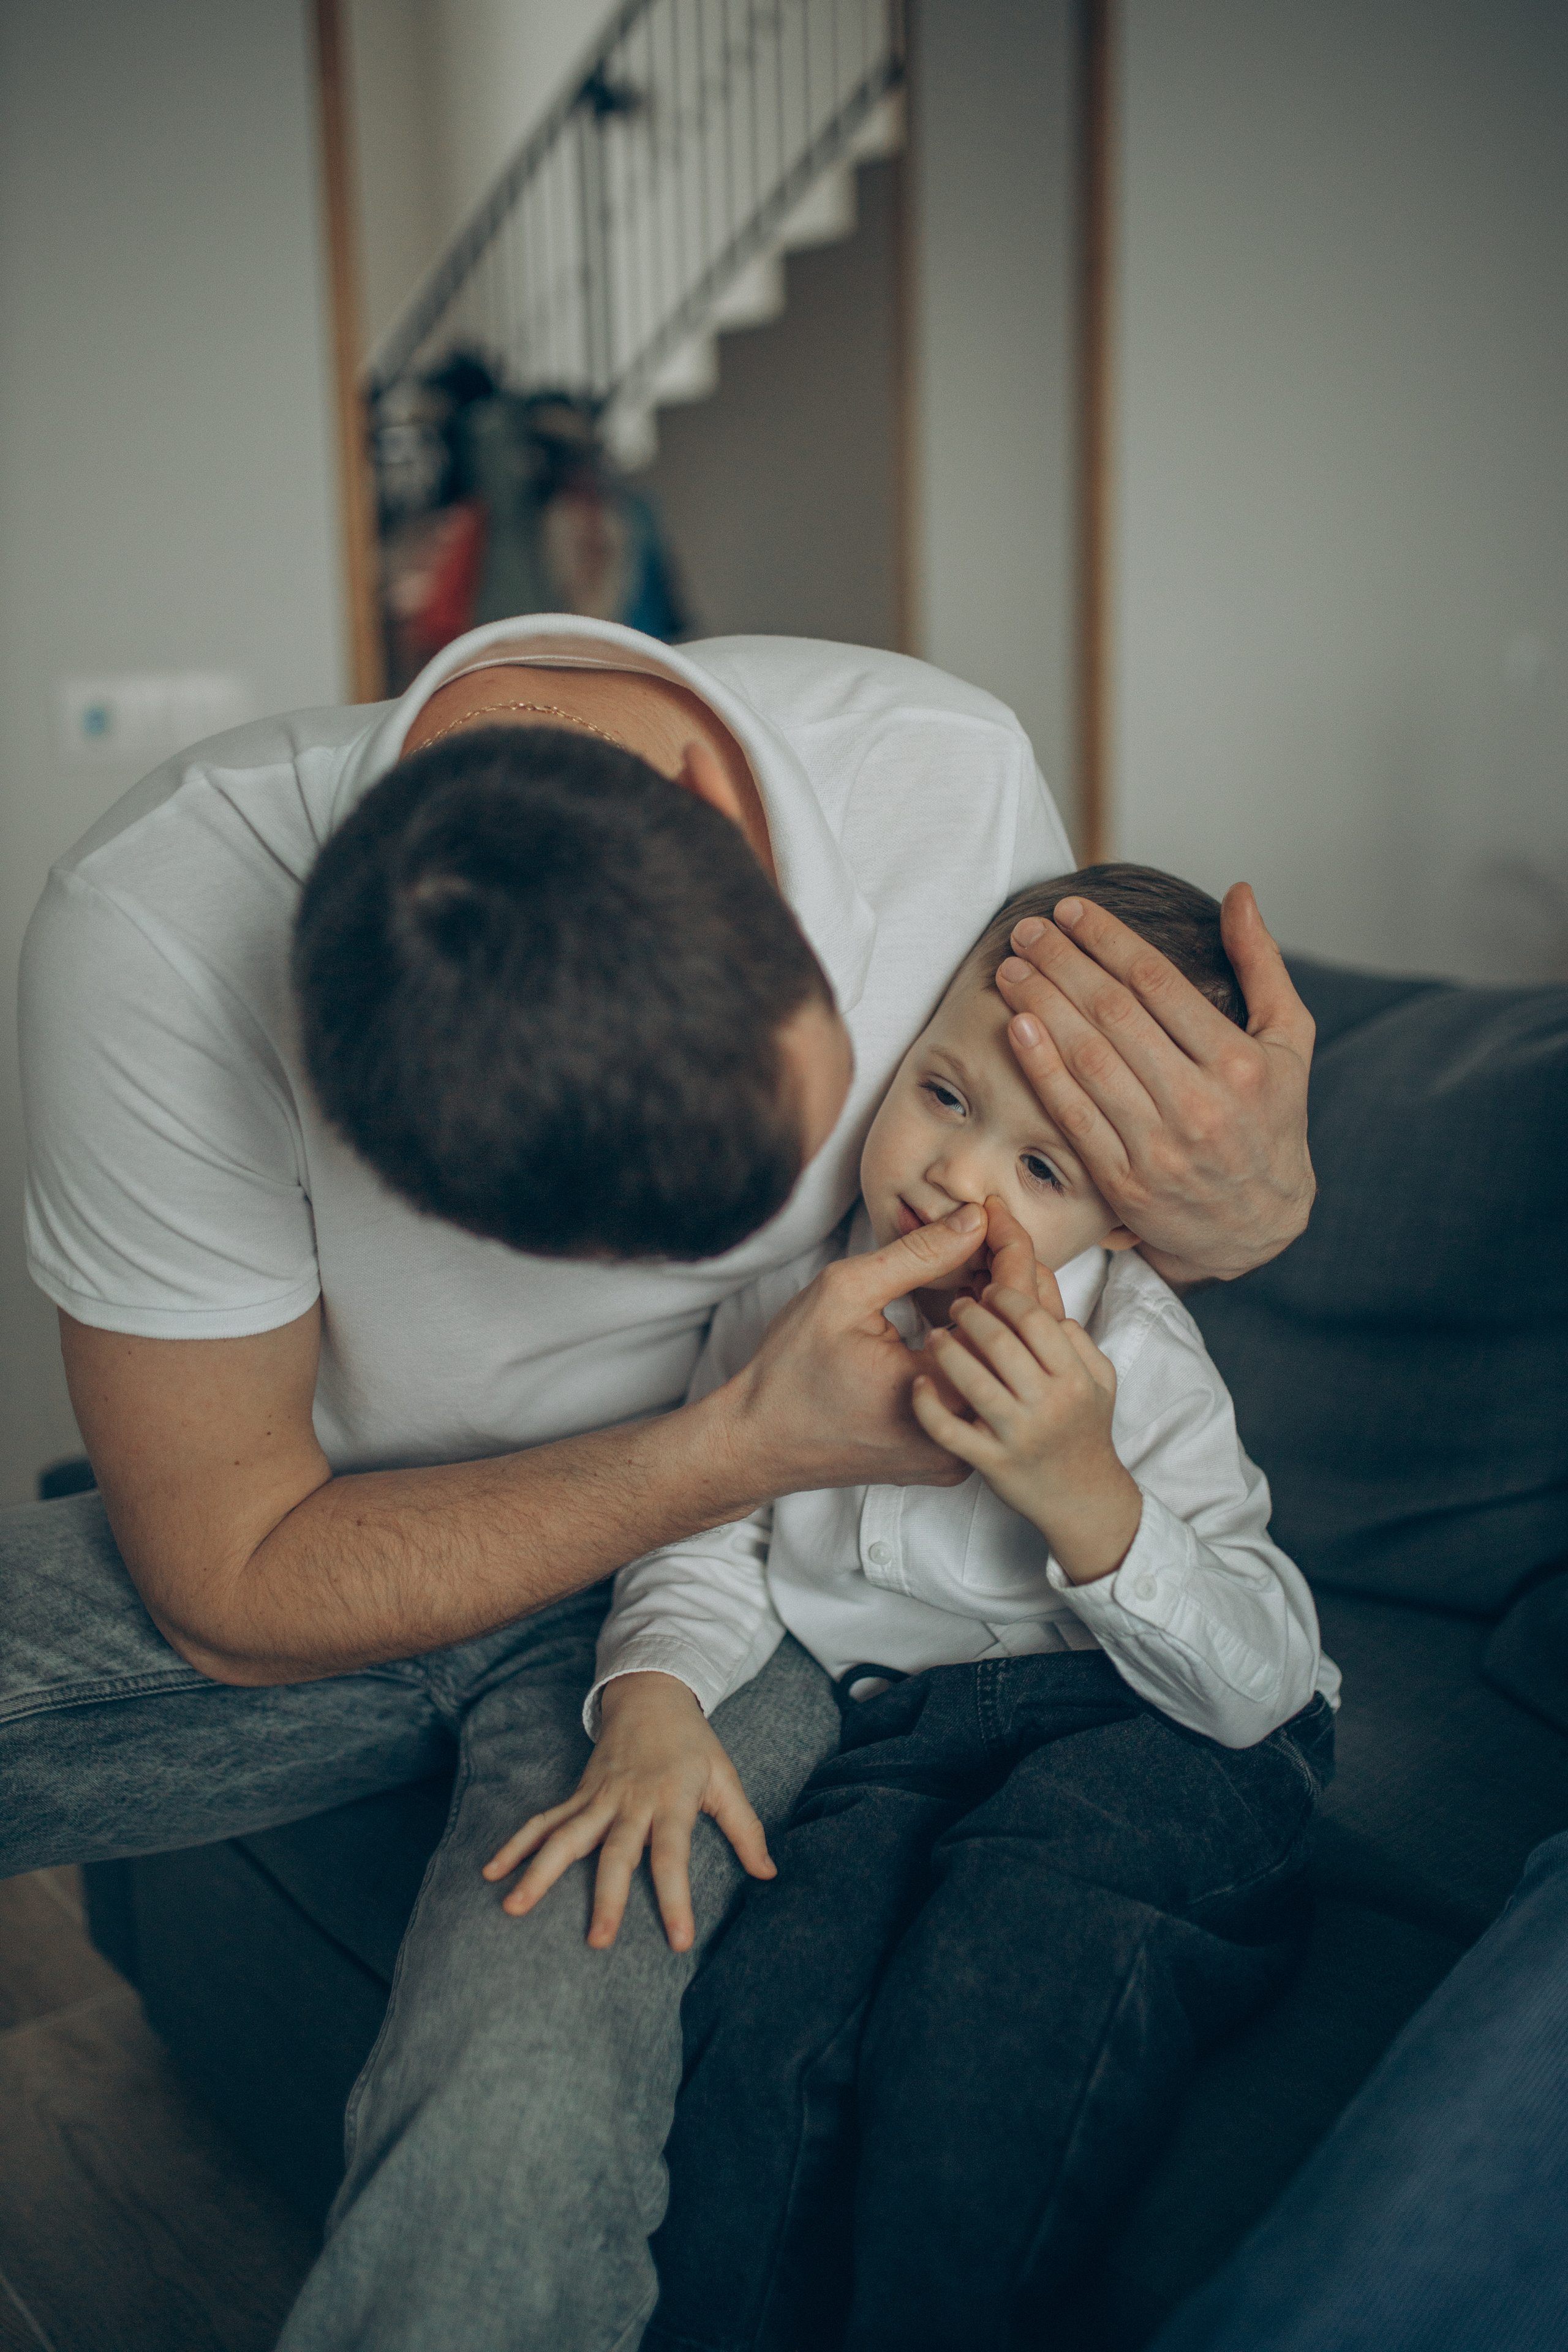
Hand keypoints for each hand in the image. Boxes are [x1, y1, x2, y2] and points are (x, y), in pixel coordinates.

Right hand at [482, 1672, 771, 1950]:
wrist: (651, 1694)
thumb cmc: (694, 1744)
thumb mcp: (726, 1779)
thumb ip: (746, 1829)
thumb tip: (770, 1874)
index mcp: (671, 1800)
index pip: (673, 1856)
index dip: (675, 1898)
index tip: (678, 1940)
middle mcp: (630, 1802)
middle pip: (616, 1853)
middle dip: (607, 1898)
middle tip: (597, 1941)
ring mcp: (598, 1797)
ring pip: (566, 1837)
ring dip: (538, 1871)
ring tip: (514, 1907)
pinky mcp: (578, 1795)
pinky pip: (544, 1821)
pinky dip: (517, 1844)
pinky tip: (492, 1871)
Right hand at [718, 1204, 989, 1496]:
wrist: (758, 1442)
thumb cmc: (790, 1371)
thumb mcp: (844, 1294)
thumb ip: (917, 1256)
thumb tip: (974, 1221)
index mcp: (943, 1393)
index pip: (1010, 1313)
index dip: (1012, 1252)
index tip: (996, 1213)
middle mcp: (962, 1434)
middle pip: (1019, 1343)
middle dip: (1011, 1278)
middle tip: (992, 1229)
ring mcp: (956, 1451)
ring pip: (1003, 1370)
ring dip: (997, 1314)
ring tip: (977, 1263)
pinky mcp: (945, 1456)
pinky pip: (979, 1394)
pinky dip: (977, 1350)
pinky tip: (962, 1311)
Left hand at [911, 1260, 1142, 1585]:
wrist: (1083, 1497)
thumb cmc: (1086, 1429)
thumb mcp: (1100, 1380)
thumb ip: (1077, 1338)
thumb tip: (1047, 1300)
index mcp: (1075, 1379)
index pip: (1035, 1321)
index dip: (1005, 1298)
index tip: (988, 1291)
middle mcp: (1048, 1405)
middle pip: (1000, 1343)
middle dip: (971, 1315)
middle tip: (957, 1306)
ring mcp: (1018, 1435)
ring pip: (973, 1381)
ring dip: (946, 1350)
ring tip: (934, 1335)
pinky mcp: (991, 1461)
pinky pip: (949, 1430)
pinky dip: (927, 1405)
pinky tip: (918, 1384)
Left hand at [995, 884, 1314, 1285]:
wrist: (1259, 1225)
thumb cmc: (1271, 1119)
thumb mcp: (1289, 1041)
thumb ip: (1262, 965)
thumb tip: (1240, 893)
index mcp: (1239, 1063)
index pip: (1157, 984)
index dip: (1107, 939)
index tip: (1071, 911)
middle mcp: (1200, 1105)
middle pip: (1114, 1016)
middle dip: (1063, 964)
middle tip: (1028, 929)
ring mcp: (1159, 1148)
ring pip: (1087, 1061)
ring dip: (1042, 1007)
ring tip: (1012, 968)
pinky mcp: (1126, 1183)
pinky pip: (1073, 1116)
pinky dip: (1041, 1069)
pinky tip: (1017, 1028)